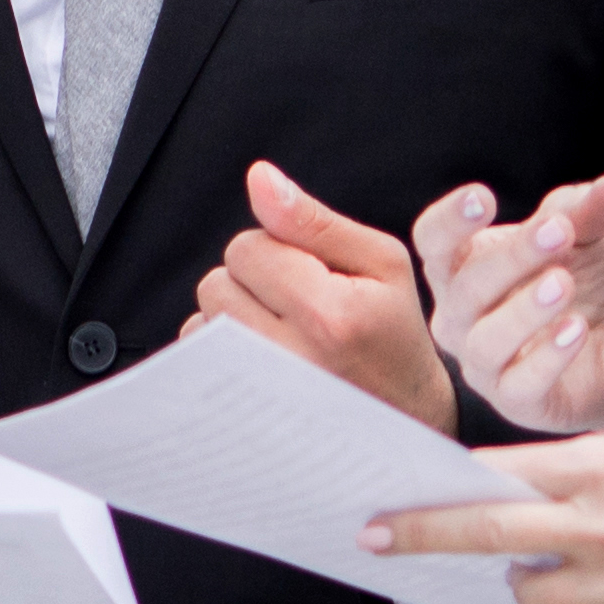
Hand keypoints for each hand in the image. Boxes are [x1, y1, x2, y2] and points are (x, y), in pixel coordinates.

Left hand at [189, 160, 449, 430]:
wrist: (406, 425)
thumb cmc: (394, 335)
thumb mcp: (381, 264)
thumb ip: (313, 219)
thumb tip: (257, 177)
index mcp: (329, 316)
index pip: (248, 247)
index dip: (278, 251)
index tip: (315, 277)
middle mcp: (287, 362)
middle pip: (217, 283)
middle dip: (254, 285)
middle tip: (303, 310)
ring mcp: (258, 398)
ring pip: (204, 319)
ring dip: (236, 318)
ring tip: (288, 340)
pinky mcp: (236, 419)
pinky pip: (197, 359)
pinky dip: (223, 352)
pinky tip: (267, 365)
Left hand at [368, 421, 603, 603]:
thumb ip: (588, 474)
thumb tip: (527, 494)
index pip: (494, 482)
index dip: (436, 497)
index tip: (389, 507)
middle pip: (489, 537)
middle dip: (424, 538)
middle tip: (377, 541)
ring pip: (538, 597)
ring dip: (536, 583)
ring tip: (573, 561)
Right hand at [415, 168, 603, 435]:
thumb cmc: (584, 286)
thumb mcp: (585, 239)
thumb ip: (590, 211)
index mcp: (461, 269)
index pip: (433, 241)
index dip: (450, 220)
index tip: (484, 197)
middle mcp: (459, 318)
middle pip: (464, 287)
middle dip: (511, 257)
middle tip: (558, 231)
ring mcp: (485, 364)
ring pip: (486, 340)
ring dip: (523, 309)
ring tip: (564, 283)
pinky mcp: (520, 402)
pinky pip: (521, 384)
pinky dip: (546, 357)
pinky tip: (575, 329)